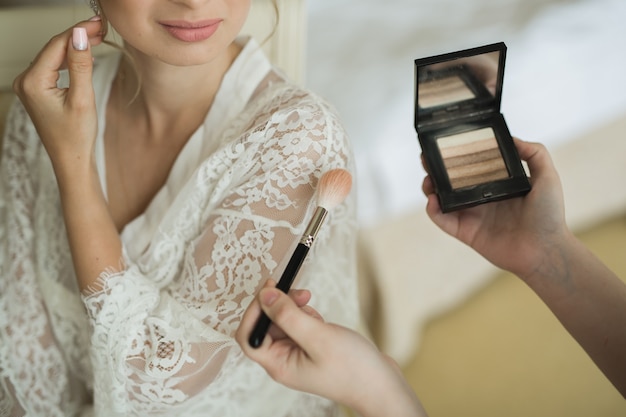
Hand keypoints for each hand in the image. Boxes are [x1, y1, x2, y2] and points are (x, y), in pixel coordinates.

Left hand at [12, 18, 103, 173]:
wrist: (71, 159)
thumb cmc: (76, 136)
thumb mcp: (82, 98)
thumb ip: (80, 64)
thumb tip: (79, 35)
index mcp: (32, 82)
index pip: (56, 46)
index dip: (78, 31)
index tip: (98, 23)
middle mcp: (25, 81)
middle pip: (53, 48)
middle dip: (76, 37)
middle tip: (101, 28)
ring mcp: (29, 86)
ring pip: (53, 56)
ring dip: (74, 46)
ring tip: (96, 38)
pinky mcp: (37, 90)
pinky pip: (52, 67)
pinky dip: (68, 59)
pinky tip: (83, 54)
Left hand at [236, 281, 425, 416]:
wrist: (382, 385)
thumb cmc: (352, 368)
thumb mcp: (318, 336)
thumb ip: (287, 315)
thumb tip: (264, 295)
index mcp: (278, 364)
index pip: (249, 335)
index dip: (253, 310)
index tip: (269, 288)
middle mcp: (284, 360)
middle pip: (266, 325)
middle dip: (279, 304)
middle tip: (300, 292)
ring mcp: (298, 355)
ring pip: (284, 322)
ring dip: (295, 308)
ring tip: (314, 308)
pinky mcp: (312, 349)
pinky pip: (299, 325)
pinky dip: (307, 315)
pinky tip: (322, 320)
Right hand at [422, 138, 568, 280]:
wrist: (545, 249)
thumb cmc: (549, 215)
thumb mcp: (547, 177)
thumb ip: (535, 153)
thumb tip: (512, 138)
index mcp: (496, 184)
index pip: (471, 167)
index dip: (457, 157)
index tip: (448, 145)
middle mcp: (480, 198)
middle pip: (450, 181)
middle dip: (436, 169)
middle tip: (427, 158)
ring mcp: (472, 216)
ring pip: (442, 199)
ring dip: (430, 188)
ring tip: (428, 179)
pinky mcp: (465, 232)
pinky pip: (443, 220)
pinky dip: (433, 210)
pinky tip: (433, 200)